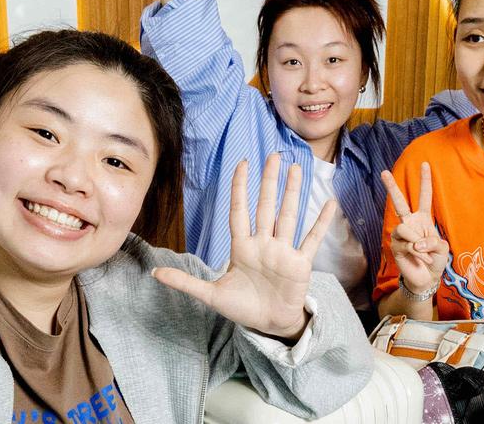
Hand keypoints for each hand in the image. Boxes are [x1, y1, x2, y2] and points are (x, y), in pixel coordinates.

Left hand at [152, 154, 336, 339]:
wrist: (268, 325)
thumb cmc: (242, 308)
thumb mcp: (211, 295)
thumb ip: (186, 282)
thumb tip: (154, 274)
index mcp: (242, 247)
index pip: (239, 211)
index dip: (240, 188)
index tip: (242, 164)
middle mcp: (263, 244)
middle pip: (266, 206)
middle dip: (269, 181)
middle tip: (274, 156)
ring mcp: (283, 251)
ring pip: (288, 216)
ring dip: (293, 193)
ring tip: (297, 169)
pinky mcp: (300, 263)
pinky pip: (312, 239)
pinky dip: (321, 222)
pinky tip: (329, 204)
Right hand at [380, 162, 447, 293]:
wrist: (426, 278)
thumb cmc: (436, 260)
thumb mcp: (442, 248)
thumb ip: (433, 241)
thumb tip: (416, 243)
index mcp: (423, 219)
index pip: (424, 197)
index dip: (425, 181)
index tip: (425, 164)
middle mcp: (410, 223)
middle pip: (399, 202)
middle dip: (391, 187)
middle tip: (383, 172)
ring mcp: (401, 234)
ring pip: (404, 228)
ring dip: (419, 243)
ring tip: (424, 253)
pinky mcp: (395, 245)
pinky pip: (406, 243)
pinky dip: (417, 252)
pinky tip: (420, 258)